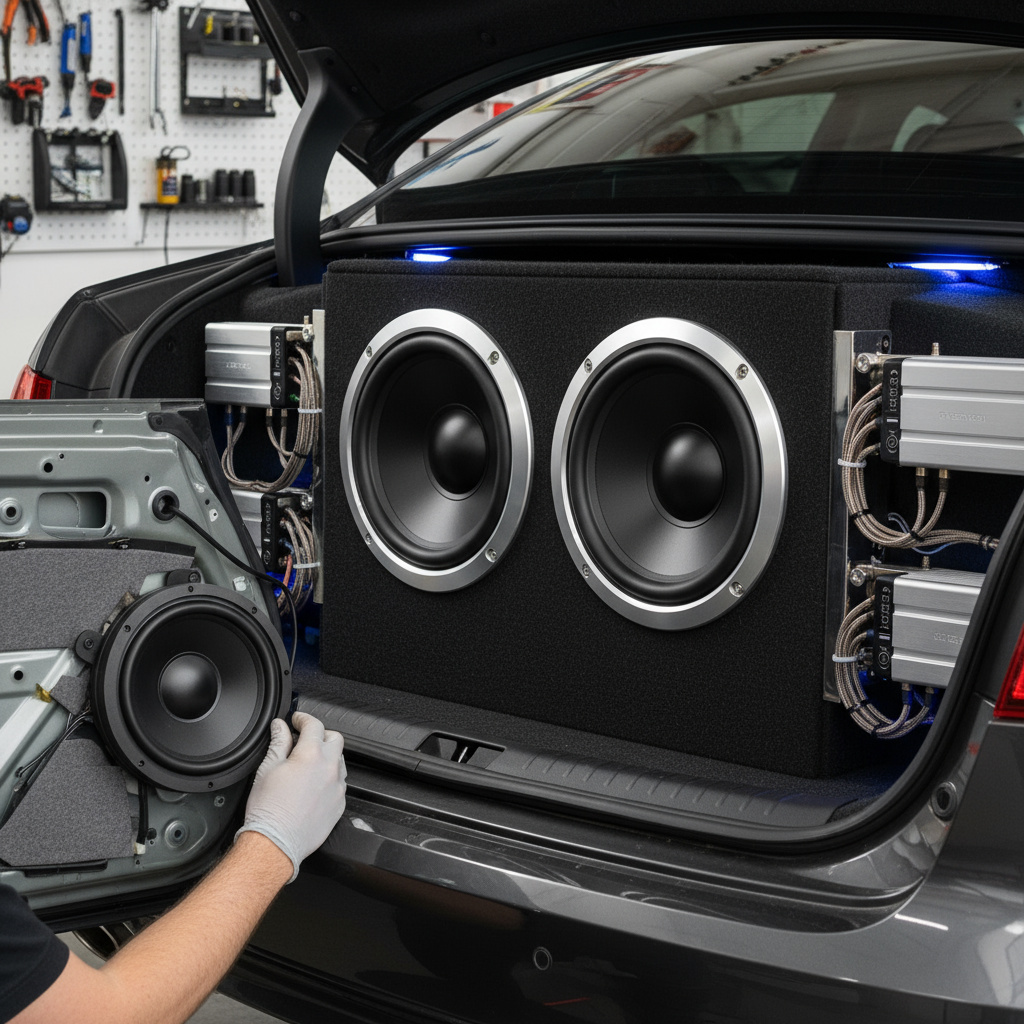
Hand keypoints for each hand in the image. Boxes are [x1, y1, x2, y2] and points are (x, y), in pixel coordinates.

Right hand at [235, 712, 346, 881]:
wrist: (276, 844)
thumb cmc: (268, 811)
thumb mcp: (267, 769)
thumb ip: (278, 743)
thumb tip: (280, 727)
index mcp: (311, 755)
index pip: (314, 724)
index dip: (304, 718)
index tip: (297, 720)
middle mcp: (329, 768)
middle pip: (334, 738)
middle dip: (320, 734)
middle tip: (305, 739)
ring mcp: (337, 787)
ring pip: (340, 761)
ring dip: (327, 756)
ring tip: (308, 763)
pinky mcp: (339, 804)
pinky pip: (340, 783)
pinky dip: (329, 778)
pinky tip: (314, 785)